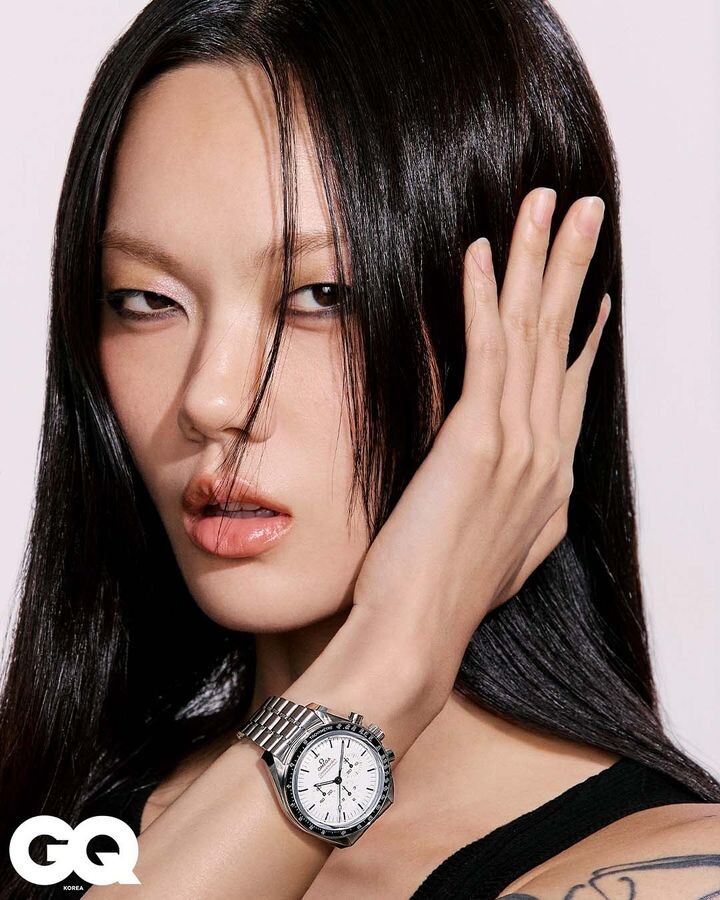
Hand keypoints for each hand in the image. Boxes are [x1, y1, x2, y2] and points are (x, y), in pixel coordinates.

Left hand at [351, 187, 609, 691]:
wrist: (418, 635)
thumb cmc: (445, 596)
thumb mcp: (502, 551)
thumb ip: (524, 508)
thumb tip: (529, 484)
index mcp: (548, 479)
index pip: (570, 385)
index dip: (580, 331)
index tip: (590, 291)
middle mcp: (544, 454)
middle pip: (561, 342)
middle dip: (574, 267)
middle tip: (586, 210)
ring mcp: (517, 446)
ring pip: (532, 333)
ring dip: (538, 260)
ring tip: (545, 204)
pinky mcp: (474, 440)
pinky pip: (485, 352)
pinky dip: (484, 298)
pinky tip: (482, 252)